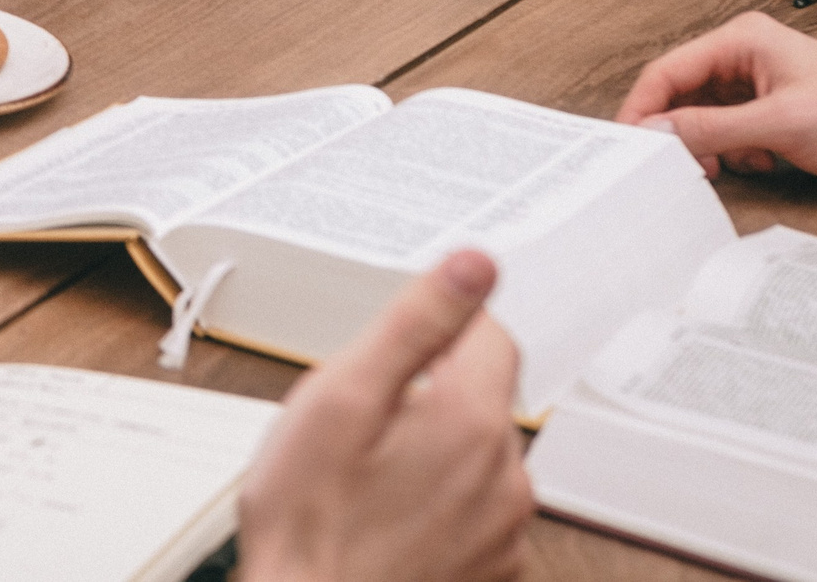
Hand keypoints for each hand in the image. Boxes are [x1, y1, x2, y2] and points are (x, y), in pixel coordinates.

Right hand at [236, 250, 530, 581]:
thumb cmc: (311, 526)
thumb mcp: (341, 399)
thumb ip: (414, 324)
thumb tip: (473, 265)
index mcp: (471, 421)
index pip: (490, 332)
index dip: (435, 332)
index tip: (387, 362)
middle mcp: (505, 477)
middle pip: (480, 394)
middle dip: (426, 394)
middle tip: (360, 426)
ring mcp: (502, 530)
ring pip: (475, 452)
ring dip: (432, 450)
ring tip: (365, 478)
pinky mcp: (491, 567)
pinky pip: (473, 508)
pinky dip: (437, 503)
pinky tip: (384, 518)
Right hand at [617, 9, 816, 184]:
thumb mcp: (778, 126)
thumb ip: (709, 128)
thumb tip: (655, 133)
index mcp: (742, 39)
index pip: (668, 71)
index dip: (643, 109)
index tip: (630, 145)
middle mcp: (745, 53)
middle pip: (682, 92)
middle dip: (680, 132)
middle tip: (677, 165)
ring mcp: (758, 79)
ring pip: (703, 113)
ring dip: (711, 144)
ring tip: (729, 165)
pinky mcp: (771, 105)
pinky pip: (729, 127)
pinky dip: (734, 150)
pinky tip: (760, 162)